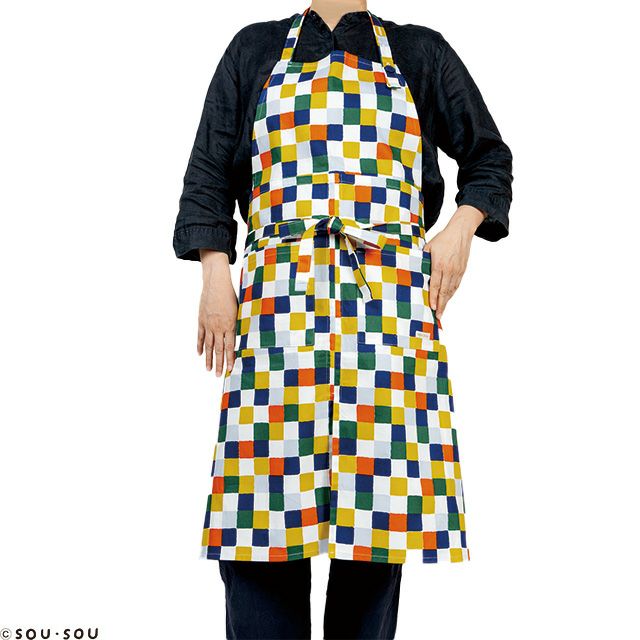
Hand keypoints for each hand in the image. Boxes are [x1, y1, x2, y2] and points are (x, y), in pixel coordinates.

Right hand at [198, 250, 237, 375]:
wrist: (216, 283)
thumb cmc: (231, 295)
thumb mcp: (239, 309)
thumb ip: (240, 323)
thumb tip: (245, 334)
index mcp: (230, 325)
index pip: (230, 346)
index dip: (230, 359)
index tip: (230, 369)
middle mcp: (219, 327)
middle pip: (219, 349)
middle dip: (220, 363)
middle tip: (219, 375)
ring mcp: (208, 324)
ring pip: (209, 345)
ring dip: (209, 358)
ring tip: (209, 369)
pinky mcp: (201, 320)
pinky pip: (200, 336)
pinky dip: (200, 345)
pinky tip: (200, 354)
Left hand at [424, 205, 486, 320]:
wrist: (461, 232)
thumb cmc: (443, 239)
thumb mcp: (429, 247)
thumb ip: (422, 259)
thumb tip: (413, 268)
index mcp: (439, 265)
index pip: (435, 285)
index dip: (433, 297)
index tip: (431, 307)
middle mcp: (449, 270)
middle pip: (444, 291)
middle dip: (441, 305)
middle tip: (437, 316)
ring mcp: (457, 271)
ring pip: (451, 290)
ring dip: (446, 301)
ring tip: (442, 311)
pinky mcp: (462, 270)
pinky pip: (456, 285)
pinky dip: (452, 293)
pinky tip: (448, 299)